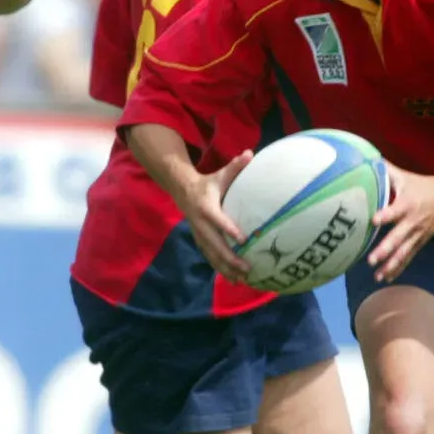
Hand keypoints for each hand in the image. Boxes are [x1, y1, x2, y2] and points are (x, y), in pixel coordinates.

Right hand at [174, 150, 253, 283]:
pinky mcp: (200, 241)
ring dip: (226, 269)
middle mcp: (201, 224)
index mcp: (206, 207)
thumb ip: (235, 166)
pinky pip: (210, 257)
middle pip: (215, 244)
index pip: (218, 220)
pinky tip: (233, 280)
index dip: (229, 229)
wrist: (182, 191)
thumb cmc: (208, 183)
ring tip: (242, 280)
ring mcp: (199, 235)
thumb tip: (250, 154)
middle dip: (230, 258)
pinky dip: (221, 269)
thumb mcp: (220, 174)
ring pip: (211, 255)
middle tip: (247, 268)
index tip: (243, 240)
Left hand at [368, 167, 433, 281]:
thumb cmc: (421, 185)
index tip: (373, 221)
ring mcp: (417, 234)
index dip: (384, 215)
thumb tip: (364, 160)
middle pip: (398, 237)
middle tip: (371, 260)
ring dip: (391, 264)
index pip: (394, 210)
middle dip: (385, 249)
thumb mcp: (404, 176)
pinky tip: (386, 277)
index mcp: (407, 203)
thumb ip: (384, 171)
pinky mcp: (421, 242)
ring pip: (404, 252)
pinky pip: (409, 256)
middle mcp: (412, 221)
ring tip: (377, 275)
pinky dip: (398, 268)